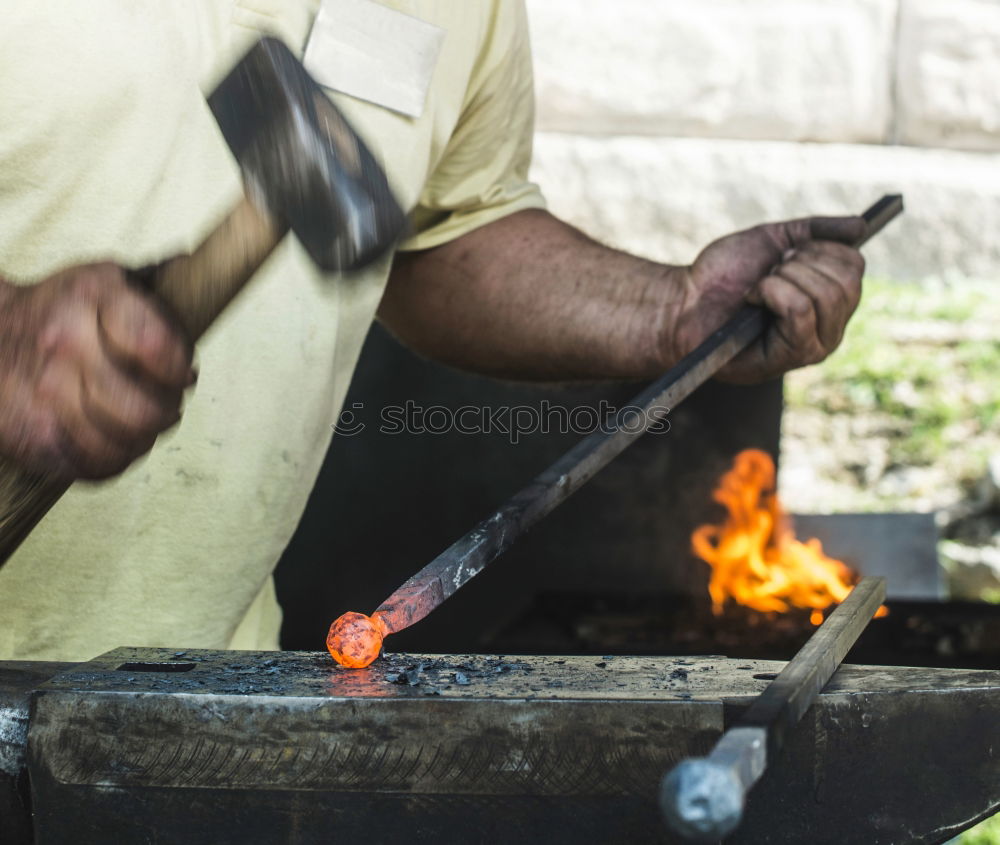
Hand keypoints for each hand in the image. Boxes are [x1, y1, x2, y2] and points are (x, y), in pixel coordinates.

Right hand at [0, 263, 193, 479]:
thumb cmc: (63, 309)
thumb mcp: (106, 281)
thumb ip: (156, 297)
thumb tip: (204, 295)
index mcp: (93, 299)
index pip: (156, 348)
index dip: (179, 370)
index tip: (180, 373)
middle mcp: (66, 346)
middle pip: (143, 410)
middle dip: (166, 411)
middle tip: (163, 403)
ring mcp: (44, 394)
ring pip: (123, 445)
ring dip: (142, 439)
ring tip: (137, 421)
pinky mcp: (31, 434)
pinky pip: (94, 467)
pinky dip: (114, 459)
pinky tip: (111, 437)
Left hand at [670, 216, 865, 383]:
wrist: (684, 301)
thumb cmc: (725, 275)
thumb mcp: (775, 240)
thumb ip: (817, 231)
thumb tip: (861, 226)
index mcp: (830, 301)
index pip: (854, 264)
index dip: (817, 248)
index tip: (784, 254)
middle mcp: (829, 327)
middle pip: (846, 280)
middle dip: (799, 263)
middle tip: (768, 272)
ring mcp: (813, 347)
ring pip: (825, 295)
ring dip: (782, 279)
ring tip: (758, 288)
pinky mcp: (790, 358)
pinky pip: (800, 311)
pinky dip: (771, 293)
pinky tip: (753, 300)